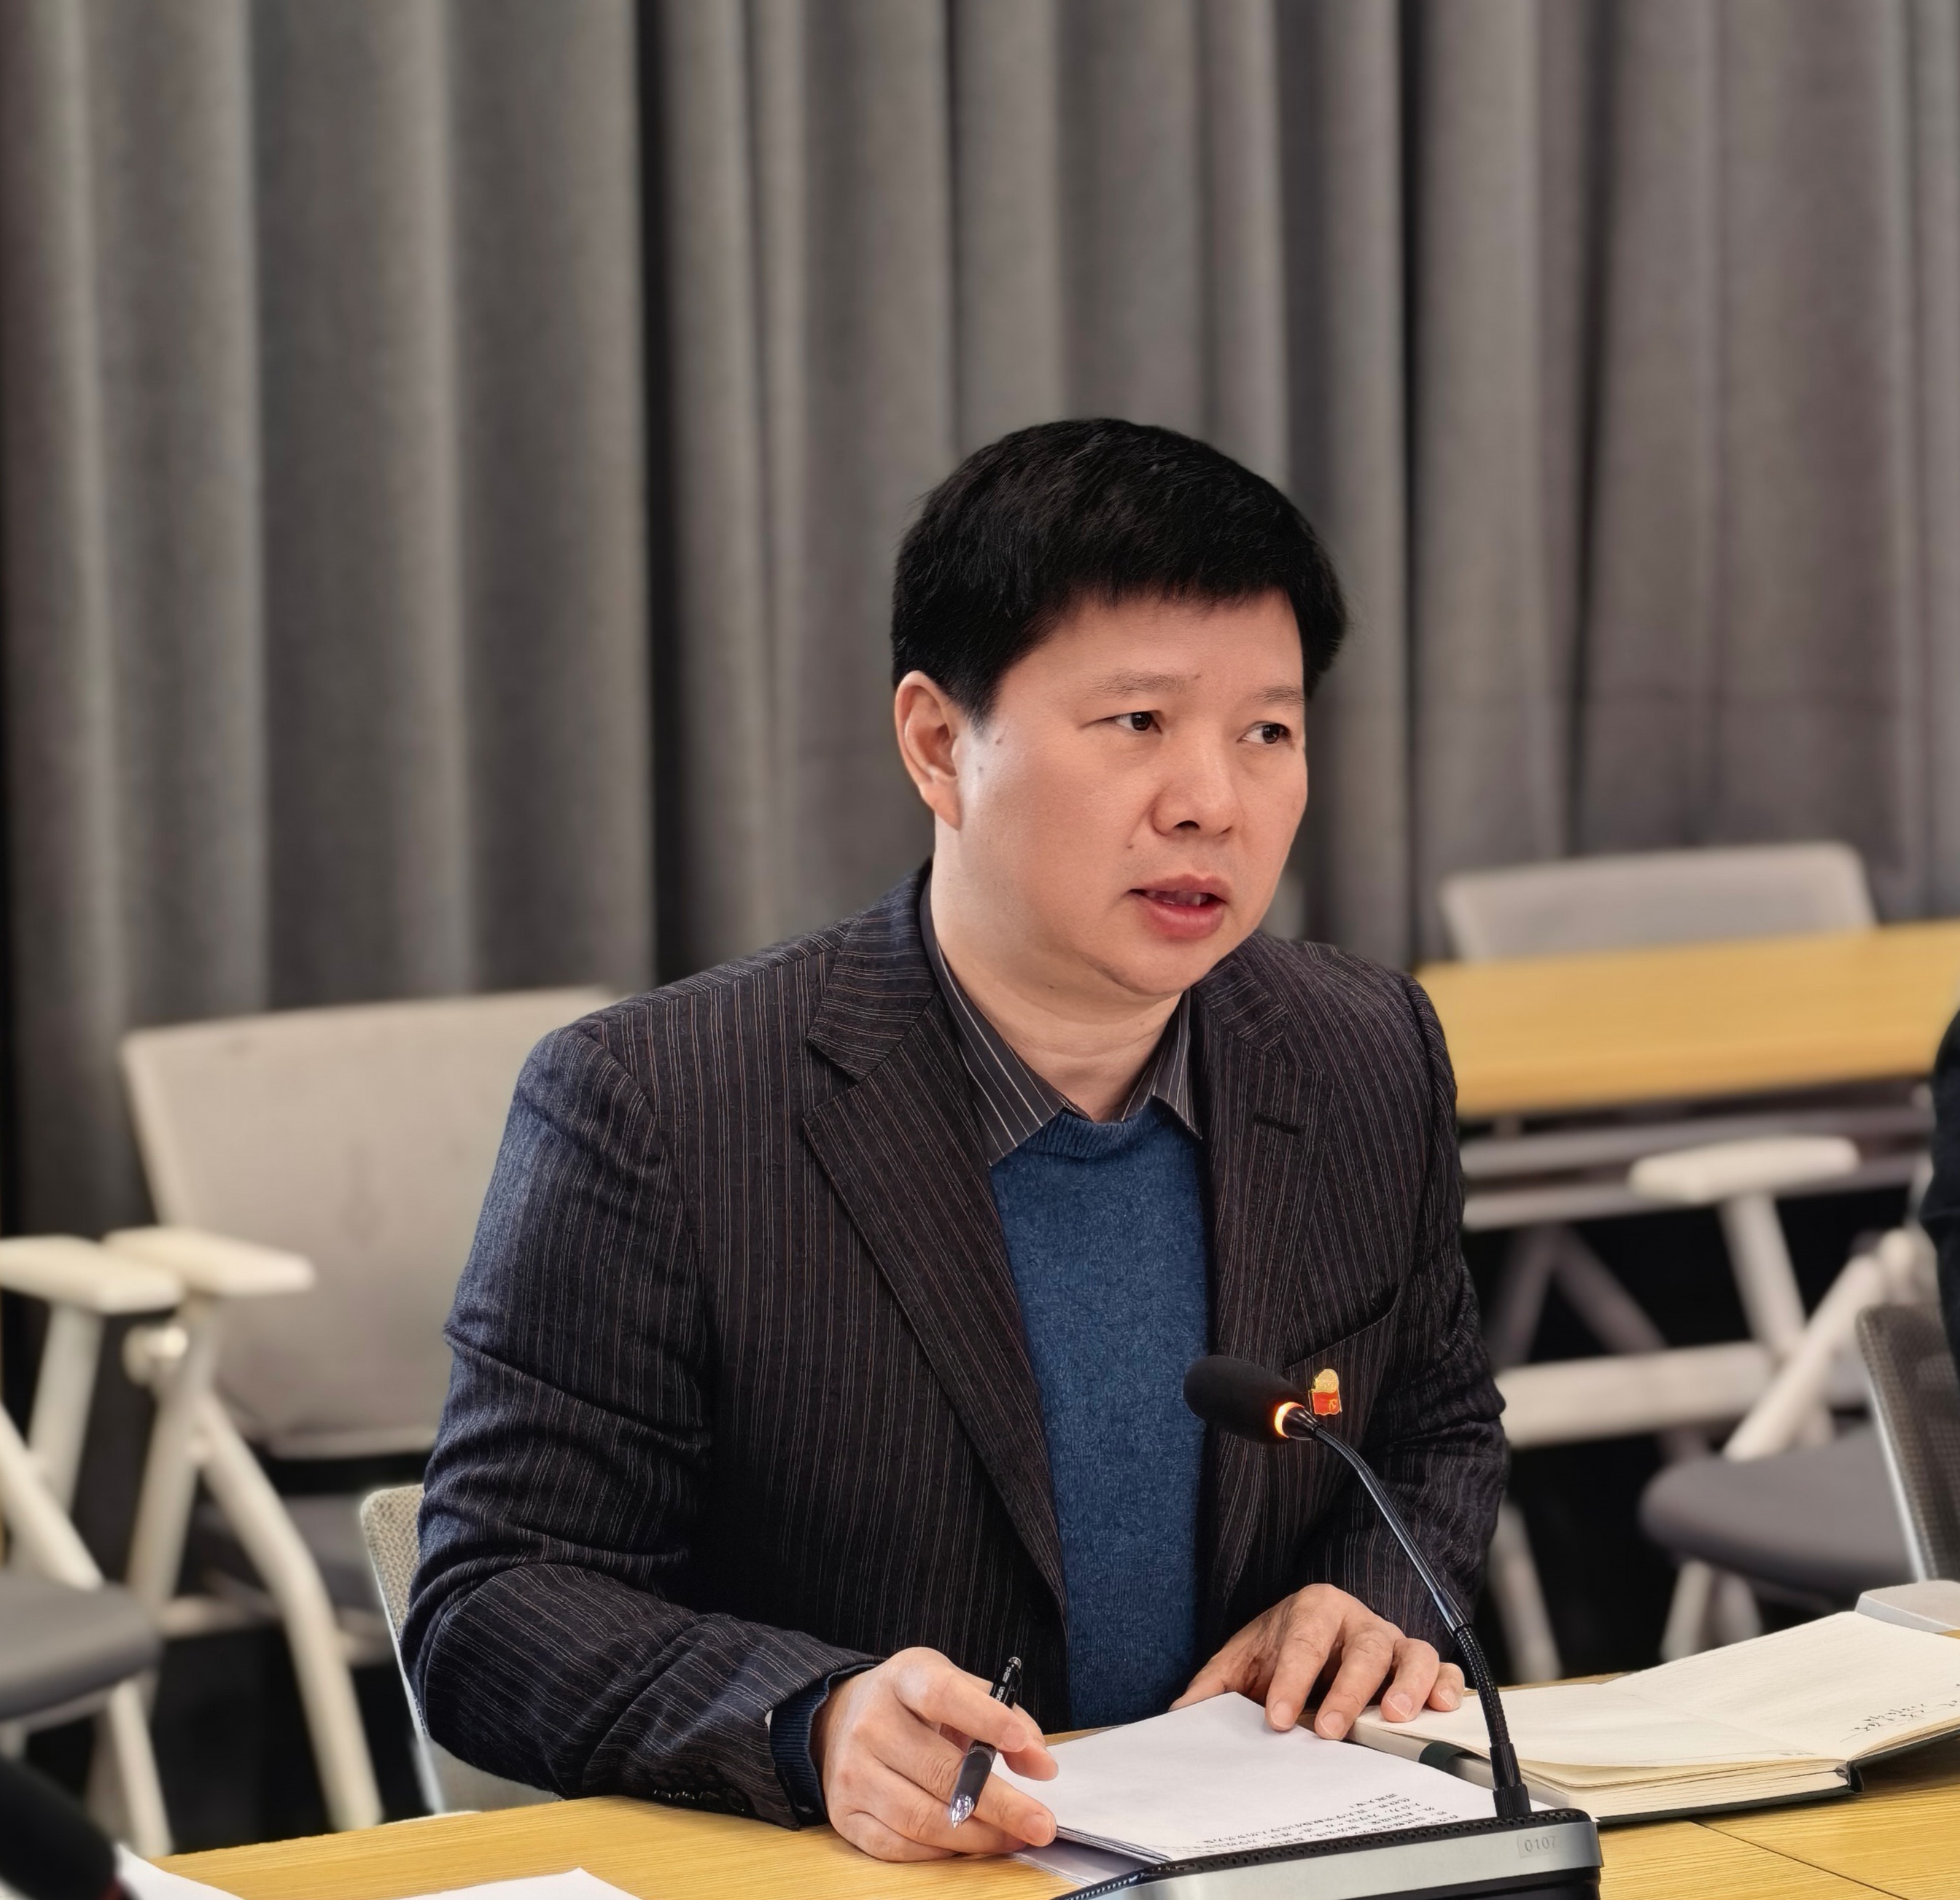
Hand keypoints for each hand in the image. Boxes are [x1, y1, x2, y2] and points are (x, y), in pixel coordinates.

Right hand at [810, 1647, 1057, 1860]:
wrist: (842, 1718)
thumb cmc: (914, 1705)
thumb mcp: (957, 1687)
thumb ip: (1005, 1715)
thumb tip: (1042, 1764)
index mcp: (904, 1679)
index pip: (944, 1695)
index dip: (985, 1718)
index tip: (1021, 1742)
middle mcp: (872, 1723)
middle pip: (940, 1771)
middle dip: (1000, 1804)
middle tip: (1041, 1824)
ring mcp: (854, 1771)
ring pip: (922, 1817)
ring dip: (977, 1836)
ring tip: (1014, 1838)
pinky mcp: (845, 1814)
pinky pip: (898, 1847)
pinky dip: (941, 1852)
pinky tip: (969, 1844)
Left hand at [1172, 1584, 1463, 1738]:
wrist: (1316, 1629)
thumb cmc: (1281, 1647)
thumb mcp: (1243, 1659)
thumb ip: (1213, 1686)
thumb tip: (1178, 1715)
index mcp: (1312, 1609)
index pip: (1303, 1641)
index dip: (1290, 1679)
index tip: (1275, 1716)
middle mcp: (1358, 1621)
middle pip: (1363, 1648)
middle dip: (1346, 1690)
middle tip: (1327, 1728)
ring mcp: (1392, 1641)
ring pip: (1410, 1654)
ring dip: (1405, 1686)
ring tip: (1391, 1717)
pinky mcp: (1418, 1664)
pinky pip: (1443, 1669)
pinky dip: (1446, 1688)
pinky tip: (1439, 1708)